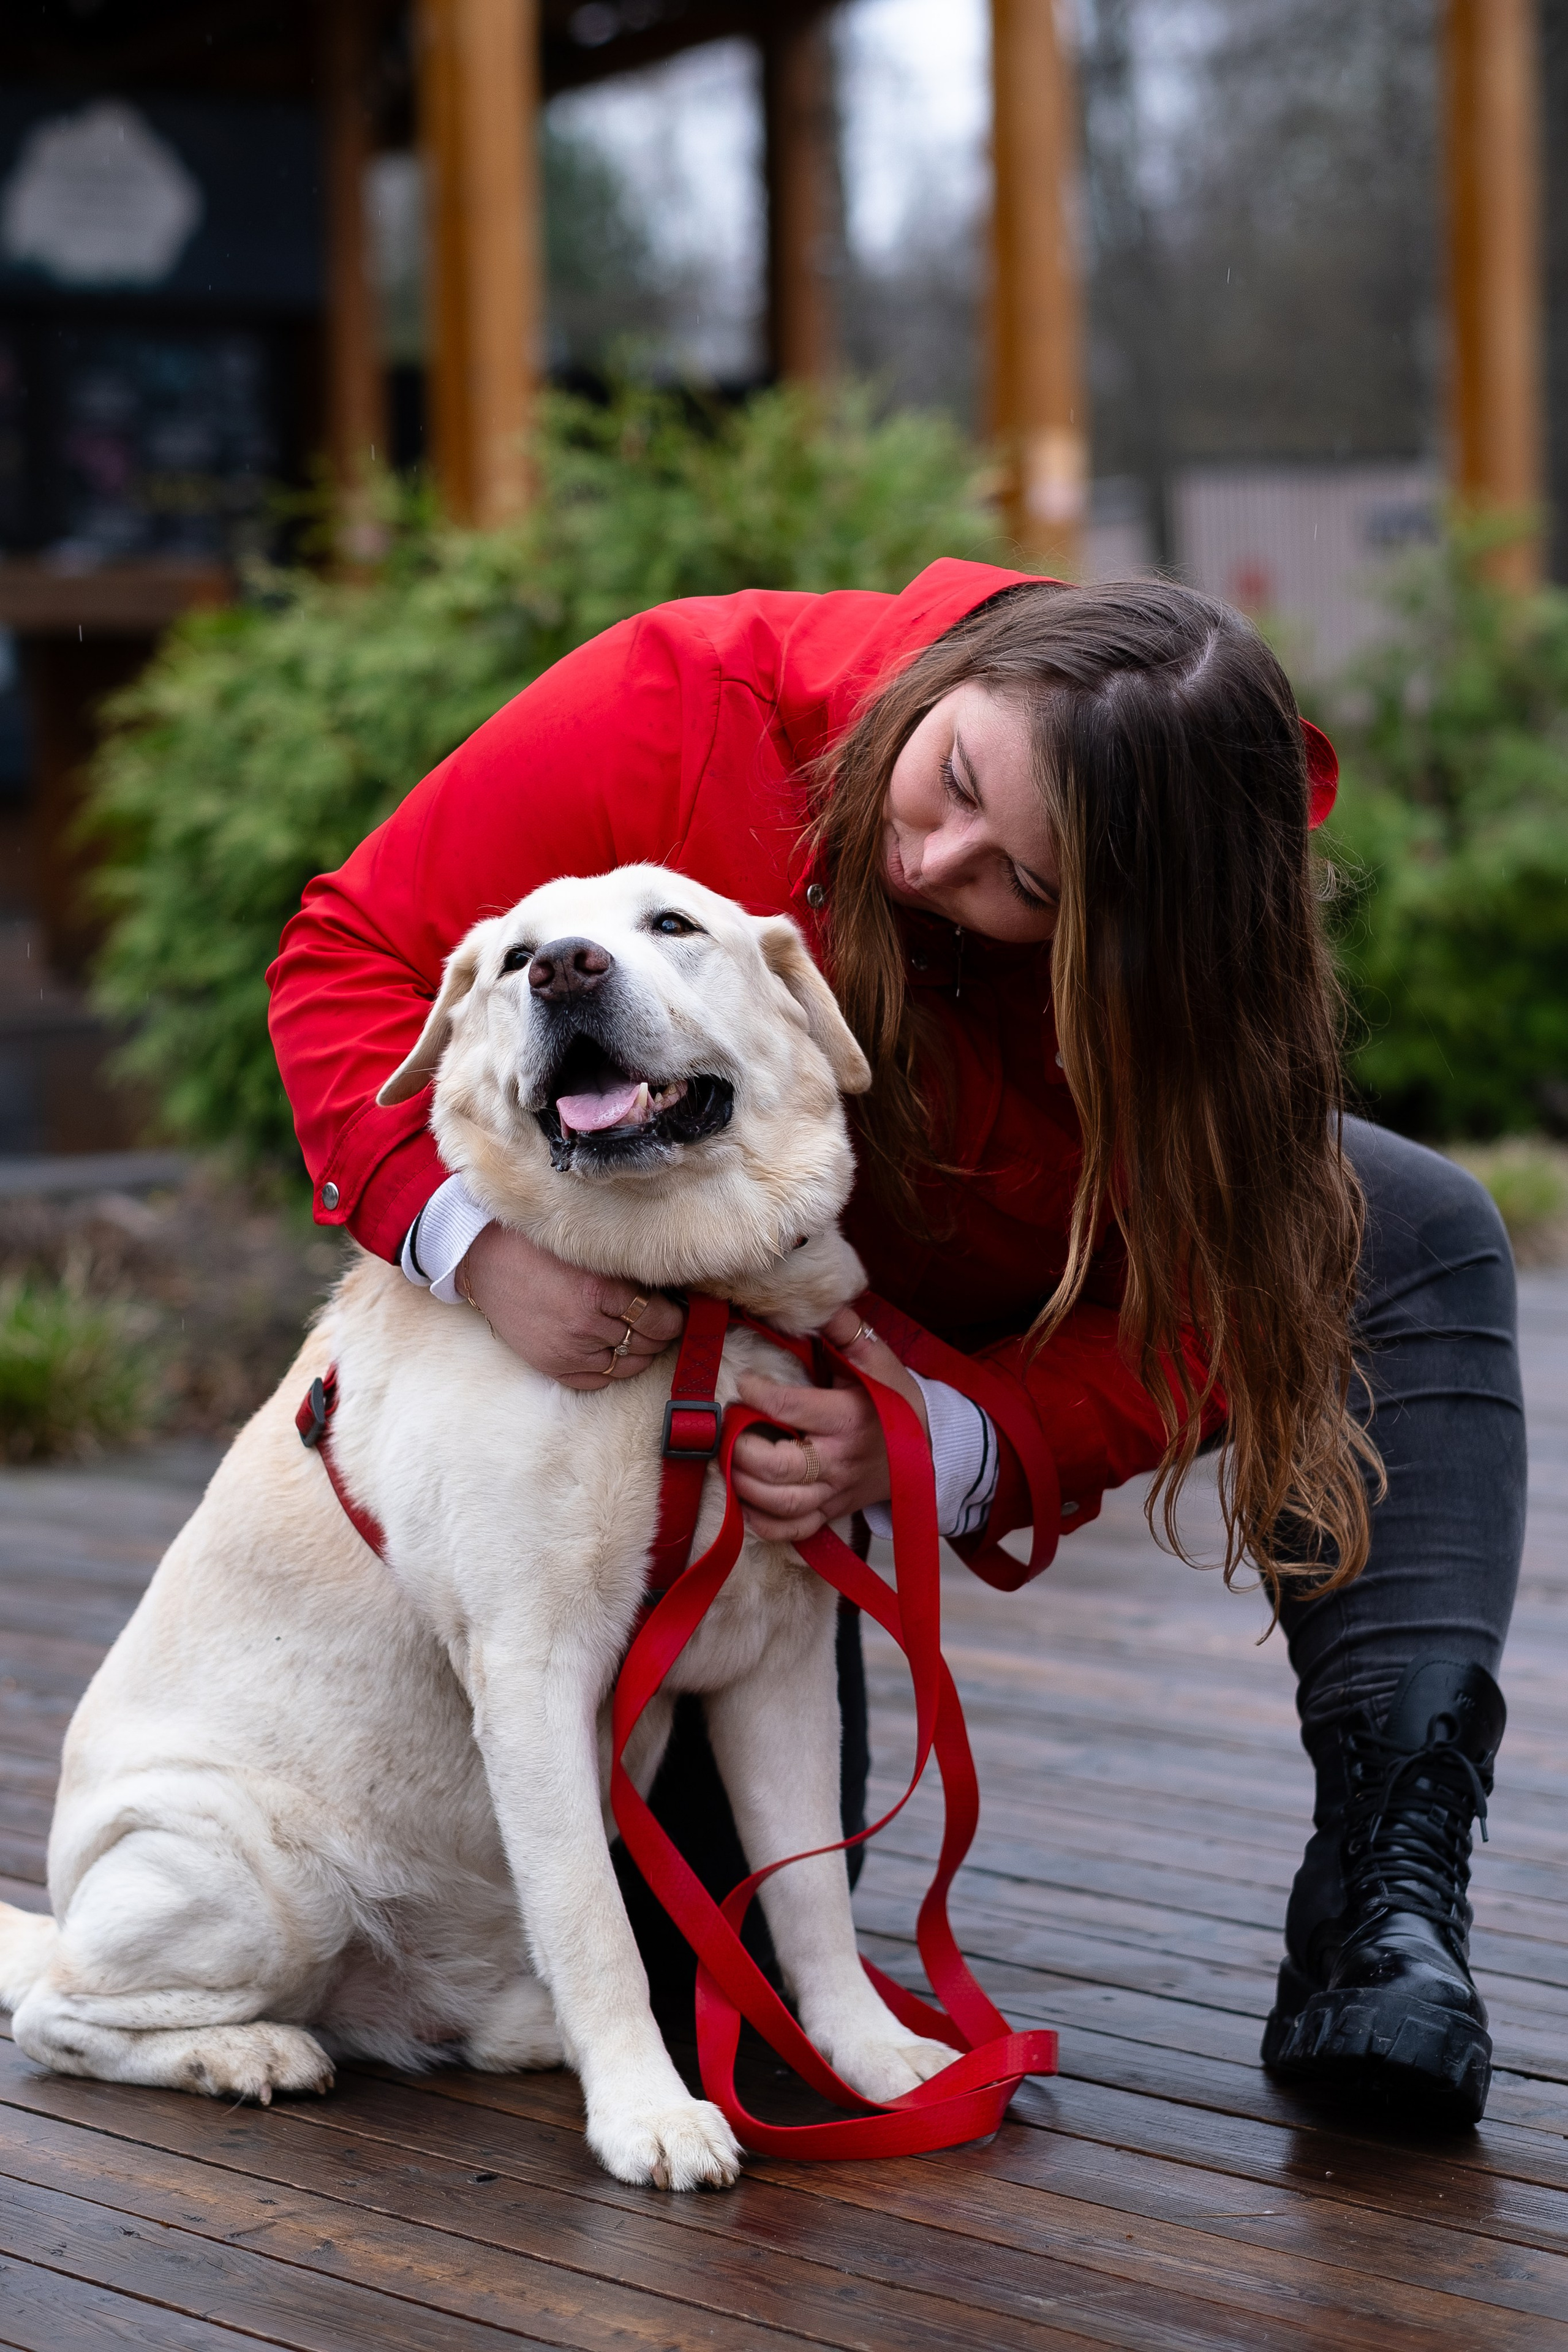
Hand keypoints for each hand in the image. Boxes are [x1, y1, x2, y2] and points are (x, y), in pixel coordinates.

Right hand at [458, 1223, 684, 1389]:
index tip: (677, 1312)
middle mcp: (584, 1326)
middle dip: (659, 1336)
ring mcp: (566, 1351)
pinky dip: (612, 1371)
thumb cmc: (539, 1247)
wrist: (486, 1260)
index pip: (658, 1319)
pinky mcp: (550, 1365)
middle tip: (663, 1324)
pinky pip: (596, 1381)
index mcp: (598, 1291)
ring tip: (640, 1338)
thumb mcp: (590, 1251)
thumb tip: (667, 1293)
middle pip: (644, 1344)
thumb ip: (626, 1272)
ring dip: (638, 1354)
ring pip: (625, 1366)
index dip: (674, 1318)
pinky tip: (615, 1354)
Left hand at [730, 1306, 931, 1543]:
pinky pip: (792, 1531)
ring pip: (780, 1504)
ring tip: (730, 1459)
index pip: (788, 1408)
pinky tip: (746, 1501)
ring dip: (743, 1485)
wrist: (929, 1447)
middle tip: (728, 1427)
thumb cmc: (894, 1398)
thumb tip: (819, 1302)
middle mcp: (839, 1460)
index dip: (755, 1393)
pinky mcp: (832, 1512)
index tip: (745, 1381)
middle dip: (740, 1447)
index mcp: (848, 1417)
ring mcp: (835, 1491)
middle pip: (776, 1467)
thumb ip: (845, 1329)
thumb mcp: (877, 1357)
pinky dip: (763, 1523)